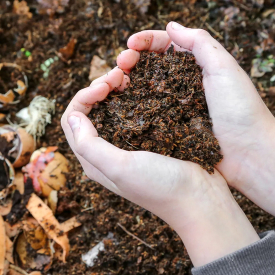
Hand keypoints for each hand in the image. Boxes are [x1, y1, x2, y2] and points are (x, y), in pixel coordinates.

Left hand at [60, 29, 258, 266]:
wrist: (201, 200)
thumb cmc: (160, 187)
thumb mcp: (120, 167)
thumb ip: (91, 145)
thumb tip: (74, 116)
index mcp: (94, 161)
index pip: (72, 121)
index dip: (83, 96)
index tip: (105, 85)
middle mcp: (107, 153)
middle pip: (89, 111)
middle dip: (98, 88)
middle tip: (119, 74)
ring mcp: (130, 145)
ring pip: (112, 108)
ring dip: (115, 89)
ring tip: (130, 75)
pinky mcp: (151, 139)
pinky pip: (135, 111)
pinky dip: (135, 94)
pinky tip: (146, 85)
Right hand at [116, 22, 274, 229]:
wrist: (251, 155)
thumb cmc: (242, 110)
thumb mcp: (224, 68)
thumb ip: (200, 43)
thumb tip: (171, 26)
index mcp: (198, 66)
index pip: (166, 45)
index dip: (145, 42)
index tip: (129, 45)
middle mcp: (184, 84)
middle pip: (150, 65)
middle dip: (131, 60)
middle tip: (119, 65)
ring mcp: (175, 107)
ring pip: (144, 89)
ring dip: (127, 82)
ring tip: (114, 83)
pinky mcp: (170, 130)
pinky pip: (147, 114)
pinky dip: (131, 107)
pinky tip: (120, 105)